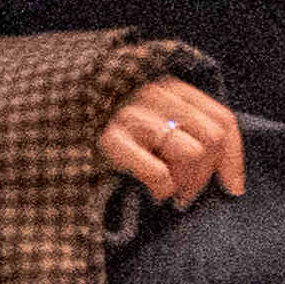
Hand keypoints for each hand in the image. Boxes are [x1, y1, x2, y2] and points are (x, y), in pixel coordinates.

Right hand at [94, 77, 247, 207]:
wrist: (51, 126)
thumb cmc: (111, 131)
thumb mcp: (154, 118)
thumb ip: (187, 129)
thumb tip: (230, 180)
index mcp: (170, 87)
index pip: (223, 120)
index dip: (233, 159)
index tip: (232, 188)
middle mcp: (154, 94)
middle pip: (212, 138)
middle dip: (206, 175)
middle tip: (187, 196)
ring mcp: (131, 115)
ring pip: (192, 153)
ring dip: (186, 183)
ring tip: (172, 195)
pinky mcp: (109, 140)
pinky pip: (160, 172)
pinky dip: (163, 189)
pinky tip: (154, 193)